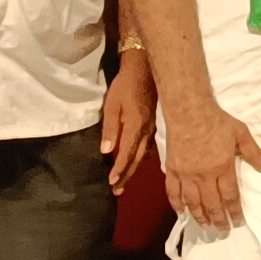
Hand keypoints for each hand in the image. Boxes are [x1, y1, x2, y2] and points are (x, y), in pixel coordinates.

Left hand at [101, 51, 156, 194]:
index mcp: (135, 126)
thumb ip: (110, 128)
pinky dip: (144, 157)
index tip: (111, 183)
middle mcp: (146, 131)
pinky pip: (150, 146)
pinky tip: (141, 160)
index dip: (119, 170)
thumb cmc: (125, 85)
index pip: (127, 154)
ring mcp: (152, 127)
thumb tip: (106, 151)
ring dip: (134, 169)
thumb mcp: (112, 105)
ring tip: (126, 181)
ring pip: (145, 154)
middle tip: (117, 190)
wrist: (145, 69)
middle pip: (137, 159)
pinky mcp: (154, 123)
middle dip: (127, 175)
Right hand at [164, 102, 260, 230]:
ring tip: (205, 226)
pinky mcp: (172, 170)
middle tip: (222, 230)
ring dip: (199, 216)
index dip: (234, 212)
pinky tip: (181, 213)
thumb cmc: (218, 122)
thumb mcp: (241, 134)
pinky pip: (173, 192)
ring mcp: (186, 174)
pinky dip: (176, 205)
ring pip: (192, 202)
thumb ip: (254, 153)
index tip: (238, 222)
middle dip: (218, 219)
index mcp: (222, 168)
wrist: (189, 112)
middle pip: (211, 203)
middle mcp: (203, 175)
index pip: (230, 196)